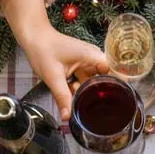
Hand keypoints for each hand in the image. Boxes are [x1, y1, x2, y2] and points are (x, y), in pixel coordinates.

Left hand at [0, 0, 108, 120]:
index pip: (115, 71)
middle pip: (107, 79)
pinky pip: (86, 80)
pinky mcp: (79, 65)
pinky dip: (82, 89)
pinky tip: (78, 100)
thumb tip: (67, 117)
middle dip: (105, 94)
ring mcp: (86, 61)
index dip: (120, 86)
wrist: (33, 37)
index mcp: (92, 56)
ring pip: (95, 82)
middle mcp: (93, 58)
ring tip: (91, 109)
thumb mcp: (53, 77)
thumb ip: (62, 97)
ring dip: (91, 93)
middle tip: (105, 112)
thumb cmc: (43, 49)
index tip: (121, 101)